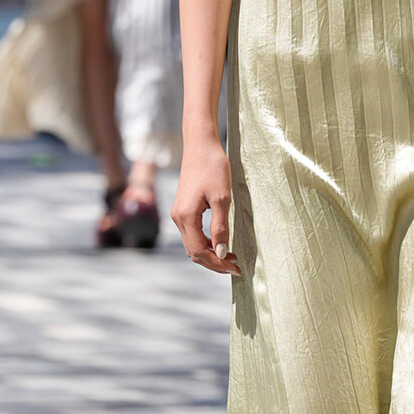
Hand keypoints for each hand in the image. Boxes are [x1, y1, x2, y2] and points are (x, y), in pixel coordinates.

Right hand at [171, 139, 241, 274]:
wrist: (200, 144)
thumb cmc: (213, 166)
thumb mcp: (222, 198)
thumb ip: (221, 228)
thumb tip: (222, 253)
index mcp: (185, 217)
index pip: (199, 252)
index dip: (217, 264)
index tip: (236, 269)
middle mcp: (178, 218)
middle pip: (193, 252)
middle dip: (214, 263)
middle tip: (236, 267)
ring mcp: (178, 213)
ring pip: (192, 245)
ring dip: (210, 254)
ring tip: (231, 257)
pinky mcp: (182, 208)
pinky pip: (192, 234)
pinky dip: (205, 243)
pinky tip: (220, 242)